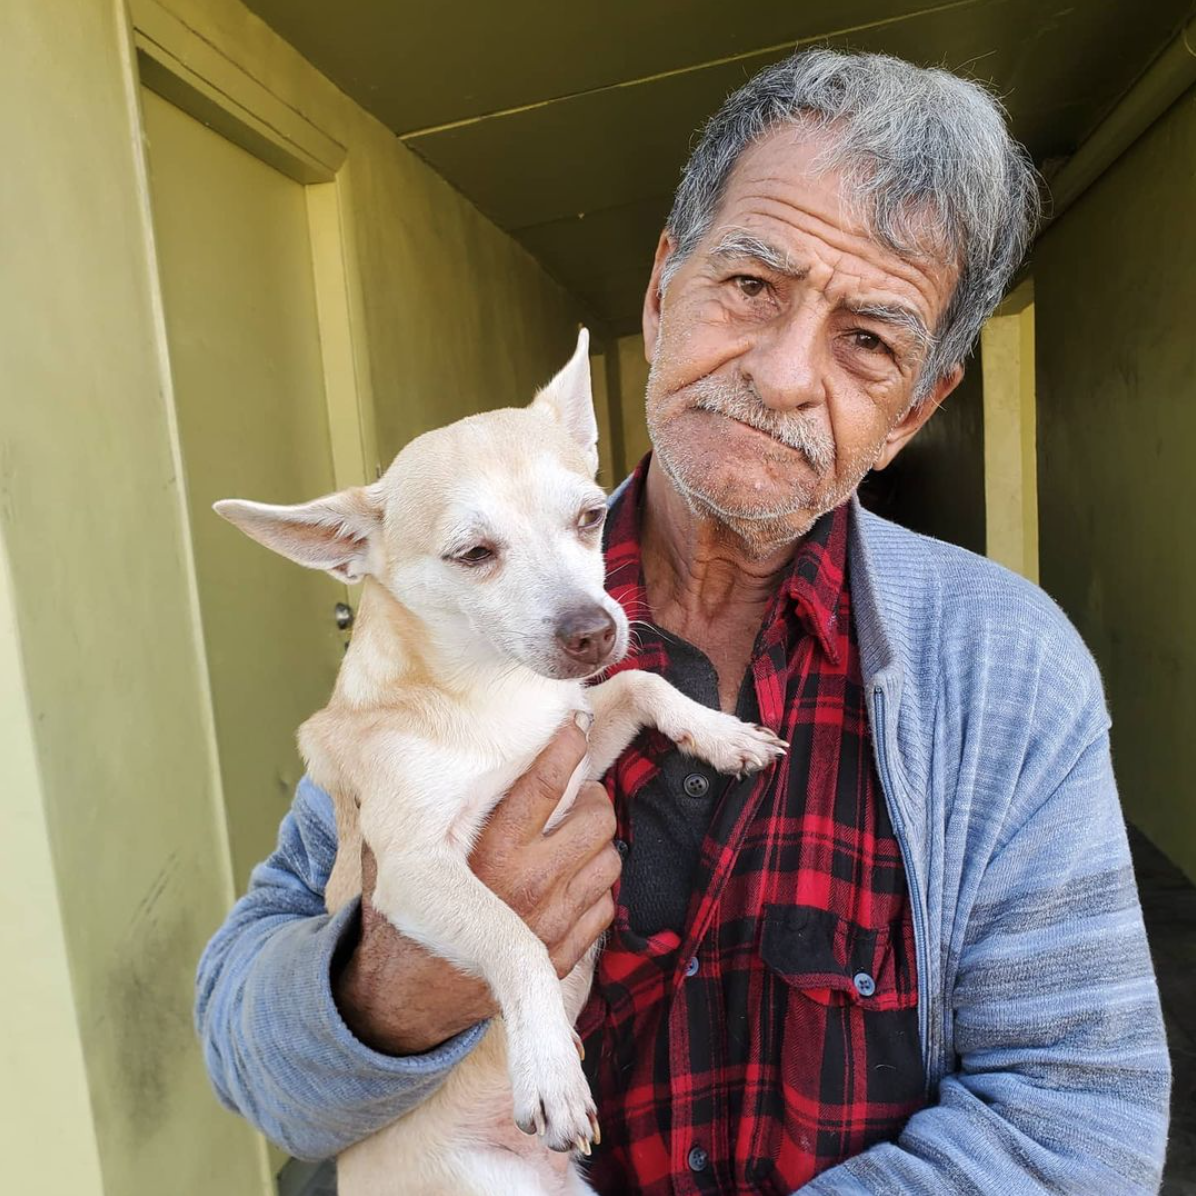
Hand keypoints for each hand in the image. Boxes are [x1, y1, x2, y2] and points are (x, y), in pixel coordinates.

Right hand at [333, 721, 619, 1054]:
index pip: (548, 783)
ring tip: (571, 840)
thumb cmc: (404, 917)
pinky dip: (593, 888)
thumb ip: (416, 811)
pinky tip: (568, 883)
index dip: (568, 747)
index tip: (572, 732)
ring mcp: (553, 922)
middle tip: (574, 798)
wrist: (405, 1001)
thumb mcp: (401, 855)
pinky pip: (604, 904)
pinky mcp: (564, 955)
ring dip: (596, 844)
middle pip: (596, 817)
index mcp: (490, 852)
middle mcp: (529, 884)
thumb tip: (415, 755)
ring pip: (609, 858)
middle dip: (590, 799)